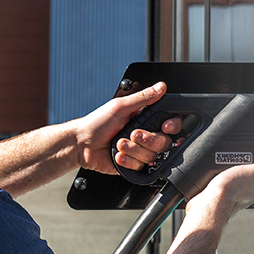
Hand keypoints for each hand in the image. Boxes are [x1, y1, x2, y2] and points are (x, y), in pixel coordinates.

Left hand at [70, 82, 185, 174]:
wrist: (82, 145)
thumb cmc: (97, 123)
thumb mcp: (120, 106)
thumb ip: (143, 98)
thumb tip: (161, 86)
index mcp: (145, 119)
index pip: (170, 124)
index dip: (171, 126)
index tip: (164, 127)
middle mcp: (145, 135)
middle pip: (164, 142)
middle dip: (147, 139)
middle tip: (132, 134)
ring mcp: (140, 151)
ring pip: (151, 156)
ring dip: (133, 150)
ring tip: (119, 144)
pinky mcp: (133, 165)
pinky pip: (140, 167)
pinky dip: (127, 161)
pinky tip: (118, 155)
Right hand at [189, 155, 253, 218]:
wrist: (207, 203)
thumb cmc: (231, 191)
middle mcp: (248, 194)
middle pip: (253, 179)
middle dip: (250, 170)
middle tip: (247, 160)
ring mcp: (233, 195)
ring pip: (237, 182)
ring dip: (235, 174)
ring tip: (232, 165)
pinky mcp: (218, 195)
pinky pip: (223, 185)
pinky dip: (222, 180)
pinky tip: (218, 175)